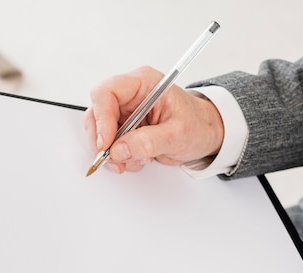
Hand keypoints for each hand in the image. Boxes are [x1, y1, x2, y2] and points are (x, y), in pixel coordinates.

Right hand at [84, 66, 223, 172]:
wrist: (205, 134)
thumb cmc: (198, 125)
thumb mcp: (177, 134)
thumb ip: (147, 142)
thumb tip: (119, 150)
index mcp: (143, 83)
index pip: (107, 92)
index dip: (101, 118)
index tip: (106, 143)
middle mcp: (130, 94)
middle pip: (97, 112)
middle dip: (103, 140)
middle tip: (115, 160)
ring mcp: (125, 111)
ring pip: (99, 131)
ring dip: (112, 152)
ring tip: (135, 160)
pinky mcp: (124, 128)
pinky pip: (109, 144)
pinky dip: (118, 157)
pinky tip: (138, 158)